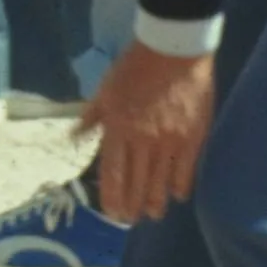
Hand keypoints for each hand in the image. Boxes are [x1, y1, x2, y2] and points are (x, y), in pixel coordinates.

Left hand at [79, 44, 216, 223]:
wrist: (174, 48)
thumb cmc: (135, 67)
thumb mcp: (106, 89)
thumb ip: (92, 117)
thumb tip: (73, 138)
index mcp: (117, 129)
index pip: (112, 174)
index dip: (111, 198)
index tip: (112, 212)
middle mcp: (142, 141)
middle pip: (136, 185)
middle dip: (132, 207)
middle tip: (131, 219)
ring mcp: (169, 142)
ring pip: (160, 184)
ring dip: (155, 203)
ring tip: (152, 213)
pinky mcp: (192, 138)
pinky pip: (185, 172)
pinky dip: (179, 187)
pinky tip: (176, 195)